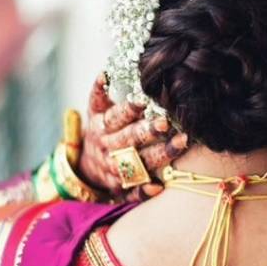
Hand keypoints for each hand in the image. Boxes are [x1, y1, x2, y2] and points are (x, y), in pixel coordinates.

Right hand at [78, 74, 188, 201]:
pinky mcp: (119, 188)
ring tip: (181, 143)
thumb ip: (99, 92)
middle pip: (128, 139)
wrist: (85, 168)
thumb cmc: (99, 131)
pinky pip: (131, 192)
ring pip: (135, 164)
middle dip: (148, 131)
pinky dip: (144, 190)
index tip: (144, 100)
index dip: (128, 109)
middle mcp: (107, 148)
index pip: (115, 117)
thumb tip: (106, 73)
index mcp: (101, 127)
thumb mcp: (94, 110)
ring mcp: (113, 169)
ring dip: (157, 156)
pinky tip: (159, 186)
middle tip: (168, 123)